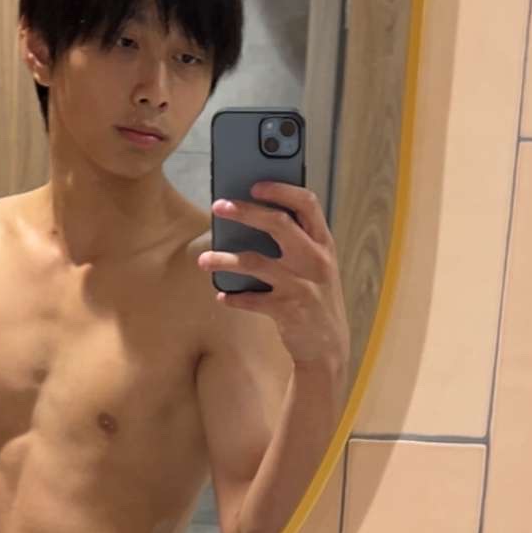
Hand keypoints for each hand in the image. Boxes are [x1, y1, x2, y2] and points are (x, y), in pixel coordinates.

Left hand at [199, 182, 349, 375]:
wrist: (328, 346)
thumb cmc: (317, 298)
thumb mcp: (318, 266)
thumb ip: (299, 242)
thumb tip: (257, 217)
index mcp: (324, 243)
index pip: (307, 204)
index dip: (281, 190)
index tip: (256, 185)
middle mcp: (315, 260)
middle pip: (278, 224)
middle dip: (246, 212)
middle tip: (219, 206)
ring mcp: (301, 285)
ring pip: (255, 262)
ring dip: (224, 259)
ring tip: (203, 259)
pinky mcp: (287, 309)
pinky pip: (251, 299)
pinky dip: (233, 297)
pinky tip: (222, 296)